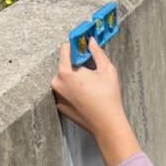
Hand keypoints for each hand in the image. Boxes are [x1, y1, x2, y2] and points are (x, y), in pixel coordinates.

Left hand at [52, 38, 140, 165]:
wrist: (106, 124)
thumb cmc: (108, 96)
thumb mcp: (107, 70)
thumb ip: (97, 52)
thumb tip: (91, 41)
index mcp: (66, 72)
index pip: (64, 50)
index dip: (74, 46)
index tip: (82, 46)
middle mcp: (56, 83)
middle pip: (63, 66)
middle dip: (74, 65)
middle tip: (89, 70)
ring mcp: (57, 96)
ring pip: (63, 80)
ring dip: (72, 78)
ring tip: (88, 85)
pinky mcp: (59, 106)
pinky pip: (63, 93)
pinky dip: (71, 91)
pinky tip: (84, 96)